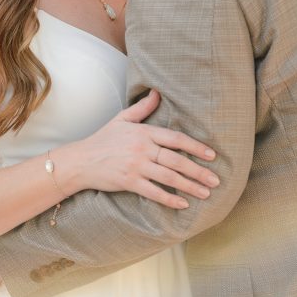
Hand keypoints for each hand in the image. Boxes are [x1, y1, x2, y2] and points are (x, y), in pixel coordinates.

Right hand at [66, 90, 218, 208]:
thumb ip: (142, 108)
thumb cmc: (103, 139)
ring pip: (169, 177)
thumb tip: (157, 92)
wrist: (81, 160)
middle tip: (216, 180)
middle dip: (198, 171)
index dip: (196, 147)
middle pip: (176, 160)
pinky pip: (154, 192)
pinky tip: (183, 204)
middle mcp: (141, 148)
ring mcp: (135, 166)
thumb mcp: (121, 119)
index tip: (212, 155)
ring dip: (190, 186)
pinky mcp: (129, 182)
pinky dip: (170, 199)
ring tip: (206, 193)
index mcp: (142, 132)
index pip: (175, 138)